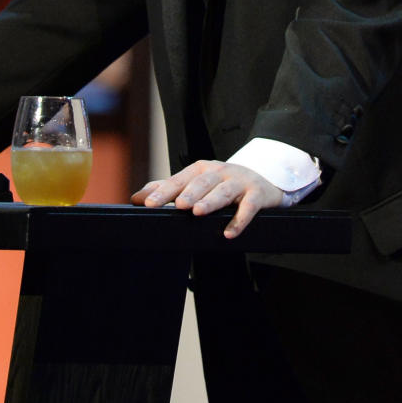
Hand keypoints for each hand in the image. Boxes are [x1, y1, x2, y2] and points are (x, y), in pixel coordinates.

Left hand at [131, 159, 283, 238]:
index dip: (164, 192)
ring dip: (211, 201)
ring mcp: (239, 182)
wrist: (263, 180)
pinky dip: (239, 220)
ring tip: (198, 212)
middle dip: (189, 193)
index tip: (148, 204)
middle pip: (202, 182)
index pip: (179, 180)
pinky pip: (248, 207)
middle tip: (178, 205)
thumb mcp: (196, 182)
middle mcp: (219, 172)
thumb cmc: (223, 183)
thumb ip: (168, 189)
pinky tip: (229, 233)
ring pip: (224, 191)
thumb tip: (137, 198)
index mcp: (201, 170)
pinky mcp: (257, 194)